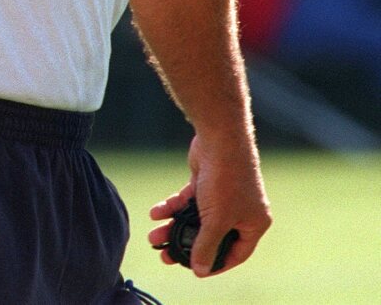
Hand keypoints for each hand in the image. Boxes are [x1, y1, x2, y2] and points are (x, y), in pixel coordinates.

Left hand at [148, 133, 271, 277]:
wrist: (219, 137)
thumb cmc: (227, 180)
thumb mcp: (217, 220)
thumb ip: (207, 246)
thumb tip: (200, 270)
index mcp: (253, 223)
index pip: (236, 253)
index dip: (216, 264)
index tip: (195, 270)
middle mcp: (240, 210)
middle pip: (211, 236)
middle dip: (186, 245)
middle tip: (165, 254)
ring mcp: (222, 195)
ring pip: (196, 219)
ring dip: (174, 227)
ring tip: (153, 236)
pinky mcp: (206, 183)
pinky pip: (187, 201)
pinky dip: (172, 207)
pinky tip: (155, 213)